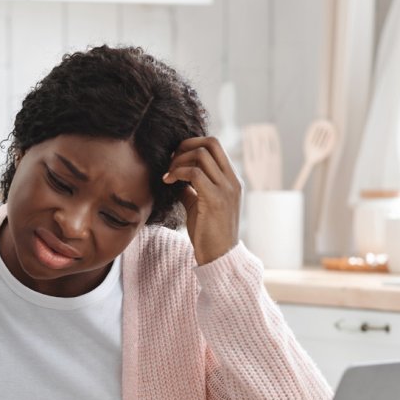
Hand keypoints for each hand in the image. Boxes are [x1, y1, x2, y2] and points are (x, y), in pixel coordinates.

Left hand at [163, 136, 240, 264]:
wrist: (219, 257)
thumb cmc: (208, 233)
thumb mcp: (199, 206)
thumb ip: (191, 190)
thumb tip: (176, 180)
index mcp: (231, 179)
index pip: (214, 146)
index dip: (192, 145)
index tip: (175, 158)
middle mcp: (232, 180)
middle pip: (210, 143)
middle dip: (185, 146)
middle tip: (170, 161)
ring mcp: (226, 189)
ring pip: (201, 155)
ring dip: (178, 161)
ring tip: (168, 175)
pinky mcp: (215, 199)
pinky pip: (194, 174)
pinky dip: (177, 173)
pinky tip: (168, 182)